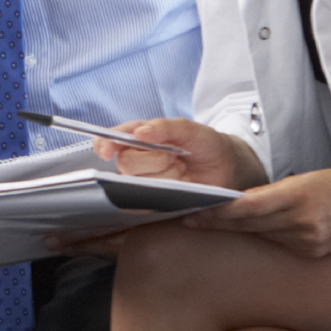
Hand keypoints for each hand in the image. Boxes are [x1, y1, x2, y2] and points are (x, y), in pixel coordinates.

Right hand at [88, 117, 260, 189]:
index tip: (106, 150)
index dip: (104, 144)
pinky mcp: (152, 201)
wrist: (226, 167)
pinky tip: (178, 186)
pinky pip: (144, 203)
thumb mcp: (188, 128)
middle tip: (173, 157)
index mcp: (138, 137)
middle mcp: (136, 159)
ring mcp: (143, 181)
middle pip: (125, 163)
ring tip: (180, 171)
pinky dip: (162, 194)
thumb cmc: (204, 143)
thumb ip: (164, 127)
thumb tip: (139, 133)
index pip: (110, 139)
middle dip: (152, 160)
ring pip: (138, 183)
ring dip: (163, 177)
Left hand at [181, 167, 330, 257]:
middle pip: (248, 225)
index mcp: (297, 197)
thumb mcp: (303, 180)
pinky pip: (278, 244)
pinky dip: (264, 236)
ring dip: (237, 230)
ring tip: (210, 223)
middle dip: (217, 223)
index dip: (218, 213)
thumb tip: (237, 203)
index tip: (194, 211)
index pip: (247, 209)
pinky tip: (253, 231)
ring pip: (261, 236)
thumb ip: (271, 194)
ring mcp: (306, 241)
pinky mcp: (310, 253)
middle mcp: (300, 222)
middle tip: (189, 219)